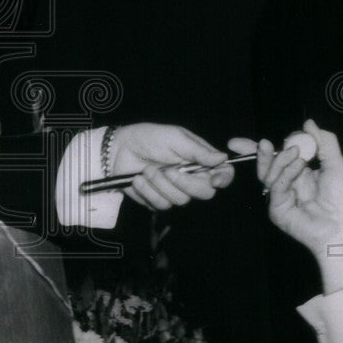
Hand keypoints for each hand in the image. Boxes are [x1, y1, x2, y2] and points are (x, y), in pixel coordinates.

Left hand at [111, 123, 233, 210]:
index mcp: (200, 161)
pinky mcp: (158, 201)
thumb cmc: (148, 137)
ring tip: (147, 169)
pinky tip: (138, 179)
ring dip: (161, 184)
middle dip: (186, 183)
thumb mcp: (174, 137)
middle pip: (205, 193)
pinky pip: (160, 205)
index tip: (214, 179)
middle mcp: (191, 178)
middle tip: (169, 170)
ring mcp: (175, 191)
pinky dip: (148, 191)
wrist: (119, 149)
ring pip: (181, 200)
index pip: (222, 174)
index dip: (223, 179)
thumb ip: (197, 150)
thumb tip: (222, 158)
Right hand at [229, 120, 342, 293]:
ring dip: (280, 161)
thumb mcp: (335, 163)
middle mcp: (287, 185)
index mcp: (299, 173)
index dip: (262, 149)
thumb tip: (308, 123)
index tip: (259, 140)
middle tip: (264, 143)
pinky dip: (286, 174)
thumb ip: (323, 141)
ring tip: (296, 154)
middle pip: (265, 165)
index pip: (276, 157)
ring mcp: (280, 198)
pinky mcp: (277, 210)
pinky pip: (276, 186)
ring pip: (268, 174)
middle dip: (260, 153)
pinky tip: (298, 168)